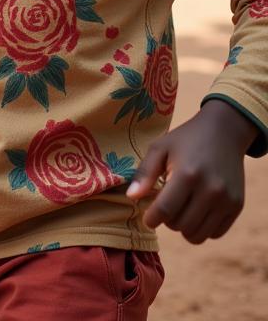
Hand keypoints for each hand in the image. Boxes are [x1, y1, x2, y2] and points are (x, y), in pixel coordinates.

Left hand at [126, 99, 254, 242]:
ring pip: (198, 235)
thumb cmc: (186, 140)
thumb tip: (132, 197)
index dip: (152, 218)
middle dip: (167, 220)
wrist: (223, 132)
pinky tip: (196, 211)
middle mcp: (210, 190)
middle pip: (180, 225)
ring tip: (180, 208)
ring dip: (184, 227)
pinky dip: (202, 228)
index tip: (147, 218)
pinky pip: (215, 234)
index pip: (165, 210)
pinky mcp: (237, 206)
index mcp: (187, 174)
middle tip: (165, 205)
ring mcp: (226, 200)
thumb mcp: (160, 148)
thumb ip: (145, 173)